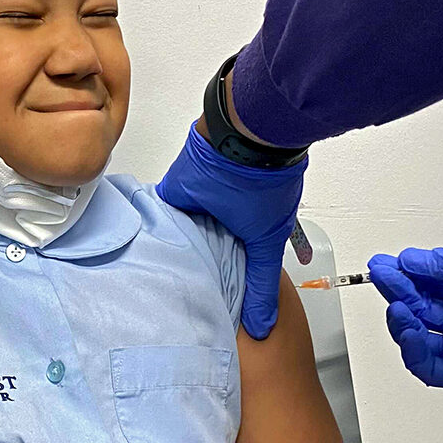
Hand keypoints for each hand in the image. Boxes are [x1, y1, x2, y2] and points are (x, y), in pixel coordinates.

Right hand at [156, 122, 305, 337]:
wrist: (271, 118)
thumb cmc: (256, 173)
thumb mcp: (262, 237)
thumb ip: (260, 282)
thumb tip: (259, 324)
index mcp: (177, 199)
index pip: (171, 234)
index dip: (185, 252)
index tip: (192, 269)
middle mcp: (181, 175)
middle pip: (188, 213)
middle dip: (203, 231)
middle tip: (216, 253)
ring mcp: (198, 153)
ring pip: (203, 189)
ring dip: (218, 204)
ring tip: (231, 227)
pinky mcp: (218, 138)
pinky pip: (216, 168)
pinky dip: (228, 182)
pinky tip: (244, 194)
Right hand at [367, 241, 442, 387]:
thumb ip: (439, 265)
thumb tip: (407, 261)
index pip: (421, 285)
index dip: (399, 275)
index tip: (381, 264)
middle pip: (414, 308)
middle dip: (396, 291)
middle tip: (384, 277)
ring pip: (415, 338)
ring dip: (400, 322)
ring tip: (398, 305)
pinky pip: (428, 367)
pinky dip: (413, 351)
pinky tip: (411, 330)